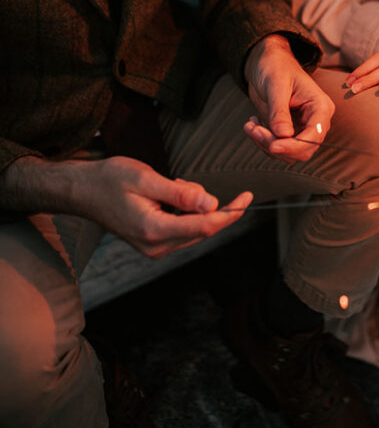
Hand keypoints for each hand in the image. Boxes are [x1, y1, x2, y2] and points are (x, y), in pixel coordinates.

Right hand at [1, 154, 251, 259]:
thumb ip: (180, 193)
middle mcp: (157, 247)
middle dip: (206, 205)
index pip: (205, 226)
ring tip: (165, 187)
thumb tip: (212, 203)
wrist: (82, 191)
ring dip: (192, 206)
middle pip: (203, 229)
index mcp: (155, 230)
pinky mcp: (154, 244)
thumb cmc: (110, 179)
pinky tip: (165, 196)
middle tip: (179, 182)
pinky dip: (184, 211)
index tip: (248, 197)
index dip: (230, 212)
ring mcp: (155, 249)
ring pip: (194, 229)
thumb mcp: (146, 178)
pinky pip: (183, 229)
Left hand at [243, 34, 334, 162]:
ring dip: (265, 144)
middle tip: (255, 131)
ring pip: (288, 153)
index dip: (295, 145)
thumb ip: (280, 111)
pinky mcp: (288, 132)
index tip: (273, 145)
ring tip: (250, 125)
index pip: (315, 136)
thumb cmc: (276, 67)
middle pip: (302, 150)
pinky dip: (262, 141)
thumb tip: (283, 135)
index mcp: (320, 107)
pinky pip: (277, 147)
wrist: (266, 63)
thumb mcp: (276, 85)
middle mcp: (315, 121)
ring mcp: (302, 128)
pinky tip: (253, 124)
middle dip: (276, 145)